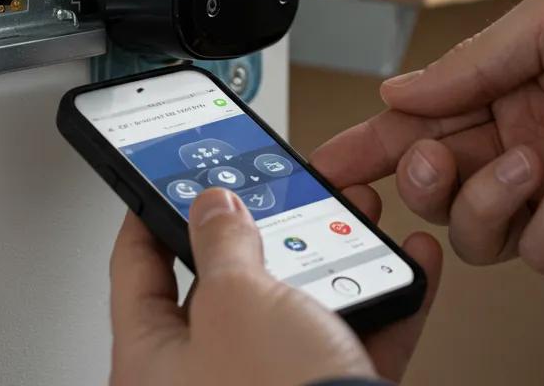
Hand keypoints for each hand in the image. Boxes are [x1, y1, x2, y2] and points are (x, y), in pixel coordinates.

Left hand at [109, 186, 441, 385]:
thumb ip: (221, 241)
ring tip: (358, 210)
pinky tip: (408, 264)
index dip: (147, 214)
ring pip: (299, 307)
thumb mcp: (236, 300)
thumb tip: (213, 206)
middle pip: (226, 285)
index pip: (136, 270)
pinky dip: (385, 303)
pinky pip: (353, 342)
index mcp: (153, 365)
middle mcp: (205, 382)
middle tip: (279, 190)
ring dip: (336, 254)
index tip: (163, 178)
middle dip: (265, 227)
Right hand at [312, 0, 543, 283]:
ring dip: (490, 200)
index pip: (416, 122)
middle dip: (421, 178)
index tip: (328, 163)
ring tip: (532, 161)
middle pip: (433, 186)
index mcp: (501, 89)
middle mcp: (517, 144)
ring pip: (476, 232)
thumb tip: (398, 91)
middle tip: (438, 157)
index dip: (367, 143)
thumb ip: (471, 61)